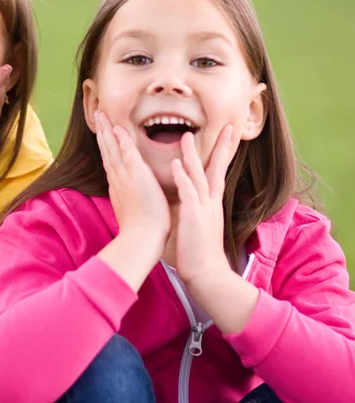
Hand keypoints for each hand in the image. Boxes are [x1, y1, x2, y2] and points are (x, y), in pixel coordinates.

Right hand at [95, 111, 169, 257]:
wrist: (142, 239)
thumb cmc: (142, 232)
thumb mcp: (132, 213)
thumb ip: (130, 203)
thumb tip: (129, 201)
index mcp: (119, 188)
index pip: (111, 162)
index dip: (107, 147)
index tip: (104, 134)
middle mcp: (118, 180)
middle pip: (107, 151)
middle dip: (102, 133)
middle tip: (97, 116)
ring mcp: (125, 177)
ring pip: (112, 149)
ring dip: (106, 131)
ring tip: (100, 115)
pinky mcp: (136, 176)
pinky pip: (127, 153)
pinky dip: (122, 140)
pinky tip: (117, 127)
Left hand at [171, 125, 233, 286]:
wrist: (207, 275)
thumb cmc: (200, 254)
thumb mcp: (200, 227)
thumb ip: (198, 212)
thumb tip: (192, 205)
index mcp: (211, 205)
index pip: (217, 174)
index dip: (221, 155)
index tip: (226, 138)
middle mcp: (210, 203)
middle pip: (216, 169)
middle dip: (221, 147)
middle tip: (226, 127)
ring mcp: (203, 209)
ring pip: (199, 176)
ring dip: (192, 156)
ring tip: (186, 136)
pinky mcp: (193, 217)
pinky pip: (188, 193)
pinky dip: (183, 177)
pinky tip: (176, 164)